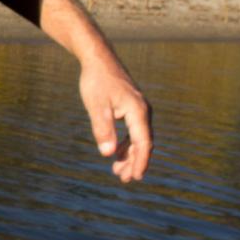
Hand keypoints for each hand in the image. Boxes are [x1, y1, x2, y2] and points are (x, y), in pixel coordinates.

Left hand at [79, 58, 152, 182]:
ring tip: (118, 171)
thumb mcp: (96, 106)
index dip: (140, 161)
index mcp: (138, 112)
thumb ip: (103, 129)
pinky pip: (133, 131)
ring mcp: (139, 110)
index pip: (143, 143)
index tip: (135, 177)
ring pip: (139, 138)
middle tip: (124, 180)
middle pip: (143, 143)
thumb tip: (108, 153)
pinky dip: (127, 144)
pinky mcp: (131, 108)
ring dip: (130, 155)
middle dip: (135, 162)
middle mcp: (143, 111)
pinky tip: (116, 153)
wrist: (98, 59)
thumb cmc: (96, 81)